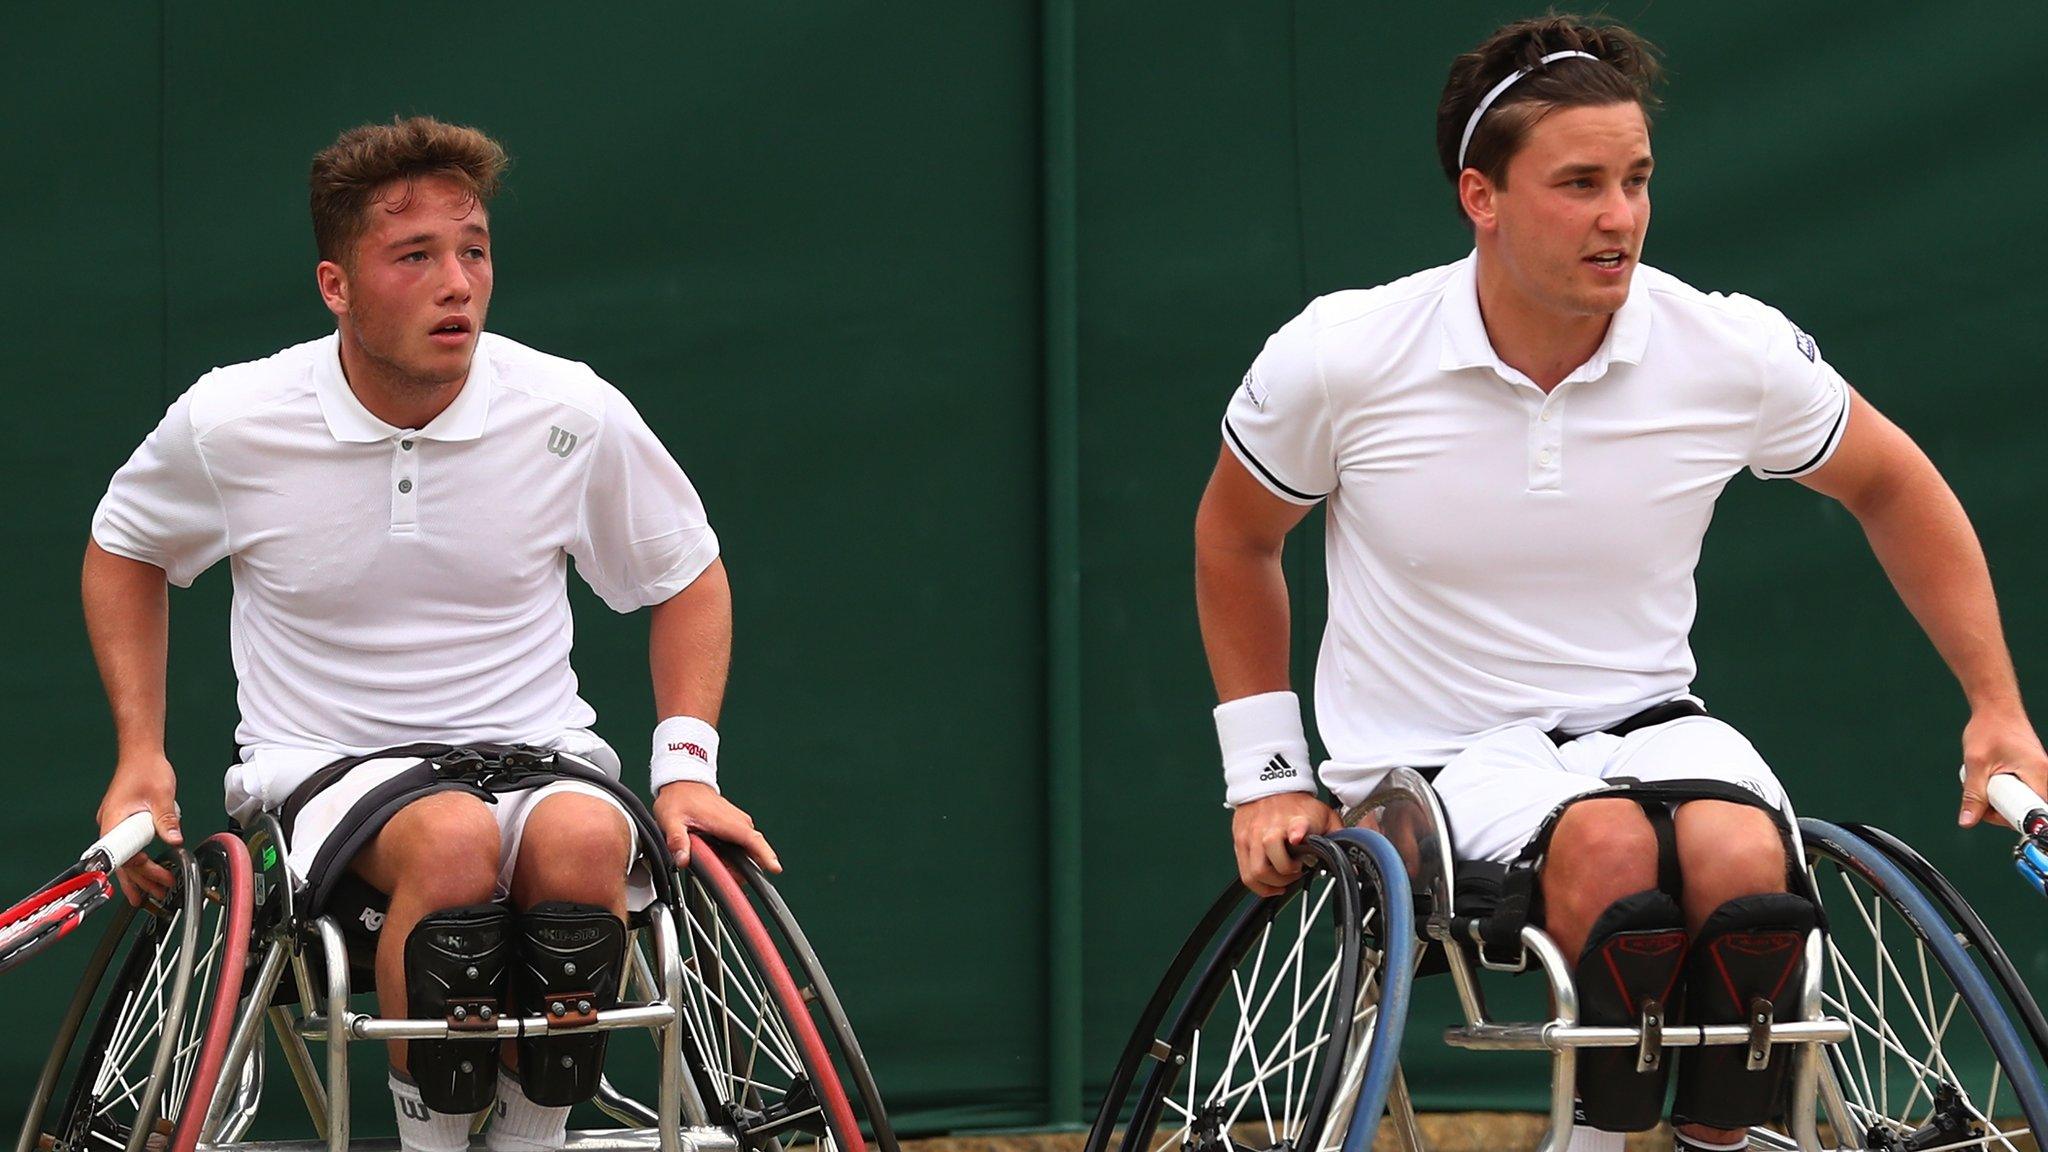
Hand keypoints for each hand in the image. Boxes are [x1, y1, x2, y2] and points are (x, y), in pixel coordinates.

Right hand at [96, 754, 180, 905]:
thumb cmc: (146, 769)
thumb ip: (167, 820)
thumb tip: (174, 840)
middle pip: (123, 862)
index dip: (139, 869)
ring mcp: (115, 824)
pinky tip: (149, 871)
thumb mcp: (162, 796)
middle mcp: (110, 825)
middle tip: (157, 895)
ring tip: (153, 892)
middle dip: (141, 881)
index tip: (155, 878)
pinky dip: (139, 861)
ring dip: (141, 875)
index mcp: (114, 820)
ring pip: (125, 857)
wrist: (141, 754)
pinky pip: (129, 847)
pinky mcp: (122, 822)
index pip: (123, 855)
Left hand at [654, 781, 780, 872]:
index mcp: (728, 822)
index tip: (774, 868)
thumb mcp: (672, 819)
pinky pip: (742, 846)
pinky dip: (732, 856)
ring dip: (734, 863)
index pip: (753, 840)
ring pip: (747, 851)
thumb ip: (677, 840)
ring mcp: (740, 824)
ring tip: (712, 863)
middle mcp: (739, 822)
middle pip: (753, 852)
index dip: (765, 856)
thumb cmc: (680, 798)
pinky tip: (715, 856)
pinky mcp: (737, 826)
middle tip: (719, 875)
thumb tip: (682, 859)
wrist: (684, 783)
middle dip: (740, 870)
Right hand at [1231, 791, 1339, 896]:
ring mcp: (1252, 837)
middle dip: (1288, 874)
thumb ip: (1338, 837)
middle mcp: (1271, 829)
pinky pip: (1246, 875)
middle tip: (1297, 870)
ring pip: (1258, 872)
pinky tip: (1272, 884)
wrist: (1270, 786)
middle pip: (1275, 861)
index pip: (1296, 826)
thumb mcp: (1325, 815)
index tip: (1298, 838)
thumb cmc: (1298, 806)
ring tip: (1284, 877)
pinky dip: (1259, 886)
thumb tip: (1353, 862)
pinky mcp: (1240, 842)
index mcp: (1296, 821)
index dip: (1298, 832)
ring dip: (1273, 882)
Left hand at [1958, 706, 2047, 828]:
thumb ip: (1973, 794)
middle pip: (2028, 810)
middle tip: (1983, 799)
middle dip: (2002, 811)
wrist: (1996, 708)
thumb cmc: (1990, 728)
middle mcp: (2045, 776)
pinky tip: (1991, 780)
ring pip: (2022, 802)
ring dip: (2000, 801)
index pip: (2038, 812)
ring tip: (1984, 784)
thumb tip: (1967, 820)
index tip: (1997, 815)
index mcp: (2039, 774)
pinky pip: (2020, 792)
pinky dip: (2003, 791)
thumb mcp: (1977, 763)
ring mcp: (2040, 775)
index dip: (2017, 820)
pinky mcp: (2032, 773)